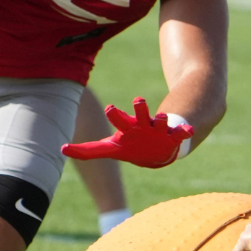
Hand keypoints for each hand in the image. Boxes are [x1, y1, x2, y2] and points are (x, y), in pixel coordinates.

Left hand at [61, 97, 192, 168]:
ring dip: (162, 119)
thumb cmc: (130, 146)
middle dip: (140, 107)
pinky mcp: (173, 137)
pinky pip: (181, 133)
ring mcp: (159, 130)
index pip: (119, 118)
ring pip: (161, 121)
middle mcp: (143, 125)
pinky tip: (188, 131)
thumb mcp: (109, 148)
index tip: (109, 108)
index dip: (115, 113)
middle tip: (137, 100)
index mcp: (128, 127)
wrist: (156, 149)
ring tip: (162, 118)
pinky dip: (185, 131)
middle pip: (140, 113)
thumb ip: (86, 150)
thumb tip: (62, 148)